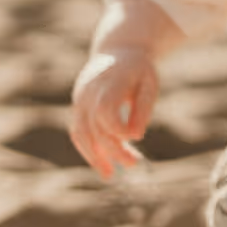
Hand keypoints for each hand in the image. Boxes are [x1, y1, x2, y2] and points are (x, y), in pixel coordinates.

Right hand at [70, 46, 158, 176]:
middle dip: (112, 148)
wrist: (117, 51)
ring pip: (81, 132)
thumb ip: (142, 109)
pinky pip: (77, 131)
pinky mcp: (78, 106)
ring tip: (108, 175)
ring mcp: (80, 99)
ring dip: (94, 155)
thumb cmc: (139, 70)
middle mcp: (89, 90)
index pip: (106, 109)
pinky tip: (101, 164)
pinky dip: (87, 149)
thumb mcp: (149, 85)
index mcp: (110, 81)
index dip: (118, 128)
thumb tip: (135, 137)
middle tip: (133, 164)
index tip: (135, 139)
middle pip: (95, 125)